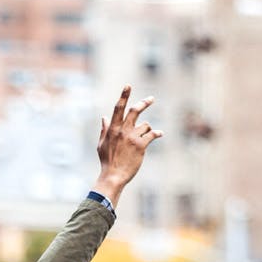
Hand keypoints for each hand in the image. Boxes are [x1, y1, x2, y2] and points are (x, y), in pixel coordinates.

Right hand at [93, 86, 161, 207]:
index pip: (118, 108)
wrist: (113, 176)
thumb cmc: (107, 161)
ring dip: (147, 129)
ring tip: (146, 135)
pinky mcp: (141, 146)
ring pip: (145, 125)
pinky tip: (160, 134)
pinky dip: (157, 134)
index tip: (128, 85)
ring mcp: (132, 137)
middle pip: (135, 111)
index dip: (124, 95)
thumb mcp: (101, 144)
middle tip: (151, 99)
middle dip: (144, 103)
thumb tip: (104, 117)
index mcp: (113, 129)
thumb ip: (104, 129)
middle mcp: (123, 130)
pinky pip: (152, 135)